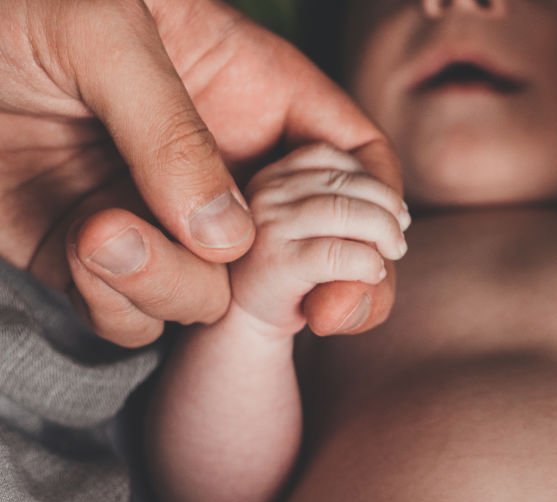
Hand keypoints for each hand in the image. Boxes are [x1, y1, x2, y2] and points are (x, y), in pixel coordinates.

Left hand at [0, 0, 399, 346]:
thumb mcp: (107, 28)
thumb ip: (172, 130)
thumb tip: (228, 240)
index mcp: (254, 93)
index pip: (353, 158)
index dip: (377, 210)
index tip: (370, 257)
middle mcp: (220, 167)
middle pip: (306, 249)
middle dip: (312, 286)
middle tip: (313, 312)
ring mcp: (162, 220)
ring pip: (217, 299)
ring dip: (171, 283)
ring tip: (103, 228)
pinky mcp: (96, 262)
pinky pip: (136, 319)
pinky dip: (114, 302)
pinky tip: (80, 244)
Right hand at [231, 144, 409, 337]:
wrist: (252, 321)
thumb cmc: (299, 272)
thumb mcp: (320, 228)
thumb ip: (349, 204)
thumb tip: (397, 209)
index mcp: (273, 176)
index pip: (330, 157)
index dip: (372, 181)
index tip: (394, 210)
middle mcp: (264, 193)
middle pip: (343, 183)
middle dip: (386, 208)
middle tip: (400, 237)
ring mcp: (266, 226)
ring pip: (343, 211)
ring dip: (383, 231)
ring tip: (393, 252)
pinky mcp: (275, 264)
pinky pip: (336, 254)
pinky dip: (367, 262)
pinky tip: (374, 273)